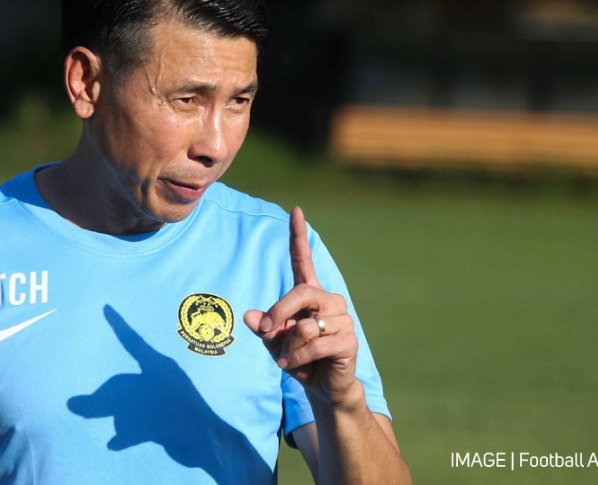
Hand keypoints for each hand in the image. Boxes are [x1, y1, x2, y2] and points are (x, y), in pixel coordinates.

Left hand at [243, 207, 361, 407]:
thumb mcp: (274, 342)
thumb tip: (248, 316)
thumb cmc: (298, 359)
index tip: (295, 211)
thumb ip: (263, 328)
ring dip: (290, 346)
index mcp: (310, 295)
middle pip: (301, 293)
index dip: (298, 236)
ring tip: (289, 357)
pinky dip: (298, 358)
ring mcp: (342, 319)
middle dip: (279, 313)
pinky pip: (316, 345)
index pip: (303, 260)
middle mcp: (329, 300)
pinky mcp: (349, 340)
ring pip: (306, 325)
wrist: (322, 387)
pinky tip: (294, 365)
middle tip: (266, 331)